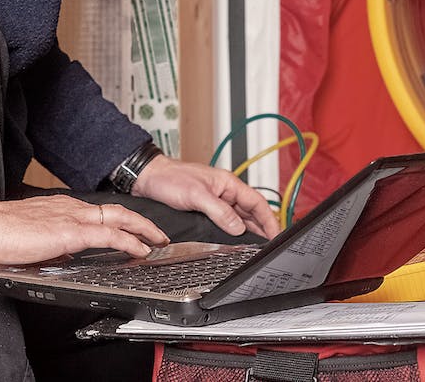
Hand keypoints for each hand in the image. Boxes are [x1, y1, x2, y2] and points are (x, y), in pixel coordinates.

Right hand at [0, 195, 168, 266]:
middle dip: (142, 223)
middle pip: (117, 211)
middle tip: (158, 235)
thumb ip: (51, 246)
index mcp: (62, 209)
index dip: (120, 221)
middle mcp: (71, 208)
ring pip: (119, 219)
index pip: (99, 213)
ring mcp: (73, 218)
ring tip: (158, 241)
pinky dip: (130, 242)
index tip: (132, 231)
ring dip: (143, 230)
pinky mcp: (71, 232)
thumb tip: (63, 256)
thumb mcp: (32, 242)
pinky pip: (110, 236)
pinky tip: (140, 251)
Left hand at [132, 156, 280, 238]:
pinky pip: (226, 221)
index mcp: (228, 184)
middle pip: (251, 212)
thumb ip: (219, 212)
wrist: (148, 178)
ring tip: (257, 246)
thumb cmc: (170, 178)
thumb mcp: (197, 195)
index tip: (276, 233)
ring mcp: (216, 200)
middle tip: (270, 245)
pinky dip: (233, 231)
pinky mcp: (205, 208)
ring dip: (249, 231)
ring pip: (239, 217)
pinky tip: (234, 240)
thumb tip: (238, 227)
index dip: (269, 219)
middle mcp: (225, 192)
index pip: (257, 202)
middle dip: (262, 227)